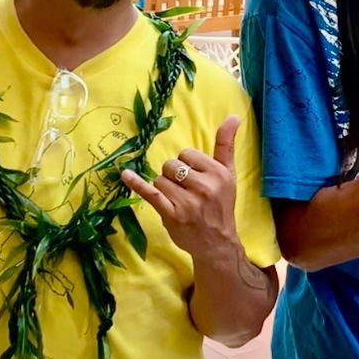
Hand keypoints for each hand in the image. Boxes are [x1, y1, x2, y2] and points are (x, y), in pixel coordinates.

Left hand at [121, 116, 239, 258]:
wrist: (217, 243)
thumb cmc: (221, 206)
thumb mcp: (229, 174)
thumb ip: (226, 144)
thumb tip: (233, 115)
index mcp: (218, 173)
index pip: (187, 154)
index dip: (187, 164)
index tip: (195, 178)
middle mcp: (204, 186)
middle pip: (172, 165)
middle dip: (174, 175)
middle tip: (186, 191)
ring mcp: (187, 202)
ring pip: (160, 179)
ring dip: (164, 188)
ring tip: (178, 200)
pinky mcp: (172, 215)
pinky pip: (150, 193)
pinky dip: (136, 183)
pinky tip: (125, 174)